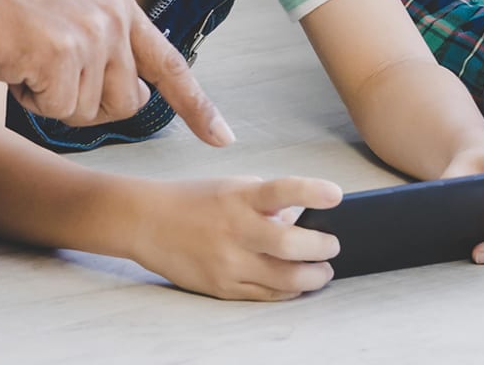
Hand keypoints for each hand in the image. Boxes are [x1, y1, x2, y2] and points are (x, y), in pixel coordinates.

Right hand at [0, 0, 232, 144]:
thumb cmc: (3, 7)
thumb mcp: (69, 14)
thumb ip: (107, 46)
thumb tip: (138, 99)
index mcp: (120, 7)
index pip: (170, 64)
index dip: (198, 106)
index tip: (223, 137)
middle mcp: (114, 18)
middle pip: (126, 105)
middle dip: (86, 104)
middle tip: (47, 70)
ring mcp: (91, 34)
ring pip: (89, 112)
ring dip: (53, 100)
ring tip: (27, 57)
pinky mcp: (63, 54)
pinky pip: (56, 109)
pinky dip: (30, 98)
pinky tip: (14, 62)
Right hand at [132, 177, 343, 300]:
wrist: (148, 222)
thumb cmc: (195, 201)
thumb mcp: (233, 187)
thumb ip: (268, 201)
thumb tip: (302, 220)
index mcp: (239, 198)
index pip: (281, 191)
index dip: (311, 192)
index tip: (336, 195)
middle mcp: (235, 231)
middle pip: (290, 246)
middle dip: (322, 248)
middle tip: (333, 246)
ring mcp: (229, 263)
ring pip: (285, 280)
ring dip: (313, 277)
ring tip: (322, 271)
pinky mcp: (223, 288)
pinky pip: (266, 296)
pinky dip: (288, 291)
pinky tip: (297, 285)